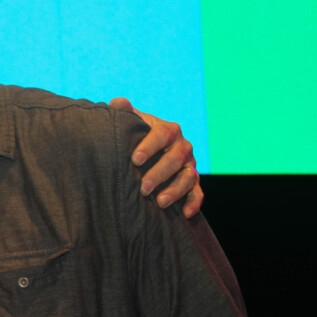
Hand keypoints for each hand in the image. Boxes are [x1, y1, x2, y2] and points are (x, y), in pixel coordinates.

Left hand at [109, 97, 202, 217]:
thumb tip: (117, 103)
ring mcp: (189, 165)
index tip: (135, 159)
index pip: (162, 135)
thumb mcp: (131, 123)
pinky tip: (185, 214)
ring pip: (188, 177)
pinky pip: (198, 192)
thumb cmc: (136, 135)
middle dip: (160, 173)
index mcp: (168, 129)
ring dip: (175, 190)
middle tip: (144, 187)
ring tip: (159, 202)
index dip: (150, 146)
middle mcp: (182, 147)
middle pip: (175, 159)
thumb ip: (124, 112)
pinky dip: (194, 203)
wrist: (148, 150)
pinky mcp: (193, 182)